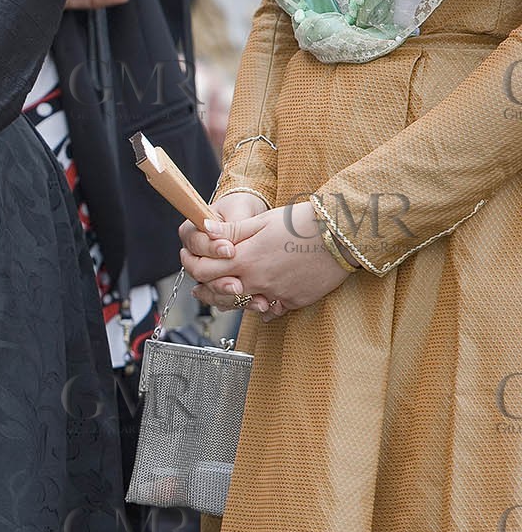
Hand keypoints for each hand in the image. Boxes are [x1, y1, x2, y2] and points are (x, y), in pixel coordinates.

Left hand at [184, 201, 352, 320]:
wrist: (341, 234)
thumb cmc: (300, 222)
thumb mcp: (261, 221)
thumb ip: (230, 231)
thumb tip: (203, 229)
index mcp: (244, 259)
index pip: (203, 271)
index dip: (191, 265)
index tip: (190, 259)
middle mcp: (257, 281)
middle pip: (219, 294)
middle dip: (208, 288)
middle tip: (203, 284)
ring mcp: (276, 294)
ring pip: (244, 305)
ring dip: (235, 298)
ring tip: (232, 288)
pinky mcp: (294, 301)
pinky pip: (271, 310)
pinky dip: (263, 305)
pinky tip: (261, 296)